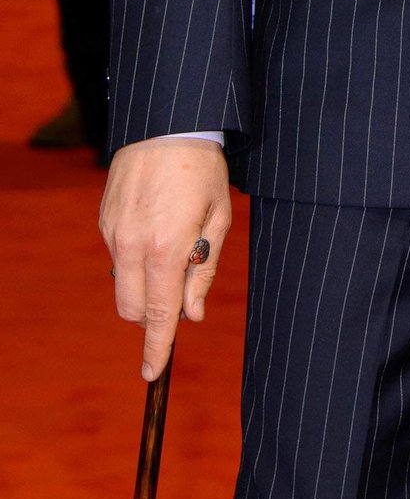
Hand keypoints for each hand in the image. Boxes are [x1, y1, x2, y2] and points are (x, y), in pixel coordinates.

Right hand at [100, 139, 231, 379]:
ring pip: (121, 284)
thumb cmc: (202, 169)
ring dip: (144, 283)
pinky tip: (157, 224)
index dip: (156, 347)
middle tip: (182, 287)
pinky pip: (117, 256)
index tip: (153, 373)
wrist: (166, 125)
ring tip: (173, 242)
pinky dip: (135, 257)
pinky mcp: (104, 221)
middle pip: (131, 308)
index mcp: (165, 249)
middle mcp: (131, 246)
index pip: (157, 314)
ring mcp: (112, 234)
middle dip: (152, 314)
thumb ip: (204, 270)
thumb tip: (192, 313)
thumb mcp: (217, 218)